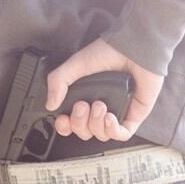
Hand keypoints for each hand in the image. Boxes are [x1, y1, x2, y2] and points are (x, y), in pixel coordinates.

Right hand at [46, 38, 163, 141]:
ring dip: (96, 124)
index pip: (72, 122)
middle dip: (80, 123)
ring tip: (99, 105)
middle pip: (85, 131)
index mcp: (86, 96)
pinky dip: (112, 130)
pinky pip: (122, 134)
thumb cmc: (109, 51)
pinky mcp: (134, 115)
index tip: (63, 120)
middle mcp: (101, 106)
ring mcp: (117, 111)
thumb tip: (50, 105)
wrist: (134, 48)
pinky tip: (109, 118)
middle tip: (82, 105)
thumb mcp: (76, 64)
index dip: (65, 126)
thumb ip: (59, 82)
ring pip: (101, 134)